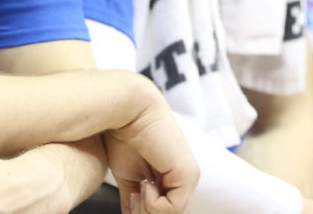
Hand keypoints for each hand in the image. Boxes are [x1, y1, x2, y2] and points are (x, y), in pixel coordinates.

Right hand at [105, 88, 198, 213]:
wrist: (127, 110)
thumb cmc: (124, 136)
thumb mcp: (129, 177)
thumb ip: (134, 198)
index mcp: (172, 176)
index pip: (166, 208)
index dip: (144, 210)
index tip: (132, 198)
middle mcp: (184, 177)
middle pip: (167, 212)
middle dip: (145, 212)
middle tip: (134, 195)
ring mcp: (188, 176)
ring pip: (171, 213)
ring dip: (148, 209)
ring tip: (139, 188)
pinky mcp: (187, 174)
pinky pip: (172, 209)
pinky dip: (153, 204)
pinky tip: (146, 184)